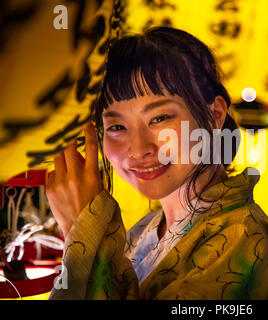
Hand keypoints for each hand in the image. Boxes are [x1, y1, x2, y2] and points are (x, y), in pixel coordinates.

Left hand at [46, 122, 103, 237]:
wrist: (82, 231)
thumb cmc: (97, 212)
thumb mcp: (103, 190)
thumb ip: (94, 174)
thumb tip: (86, 162)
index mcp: (92, 176)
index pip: (91, 149)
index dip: (89, 134)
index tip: (88, 124)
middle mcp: (75, 177)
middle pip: (69, 149)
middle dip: (72, 146)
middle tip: (75, 148)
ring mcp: (60, 183)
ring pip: (59, 159)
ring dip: (65, 159)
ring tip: (70, 168)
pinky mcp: (50, 190)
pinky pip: (52, 173)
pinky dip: (58, 174)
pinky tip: (63, 184)